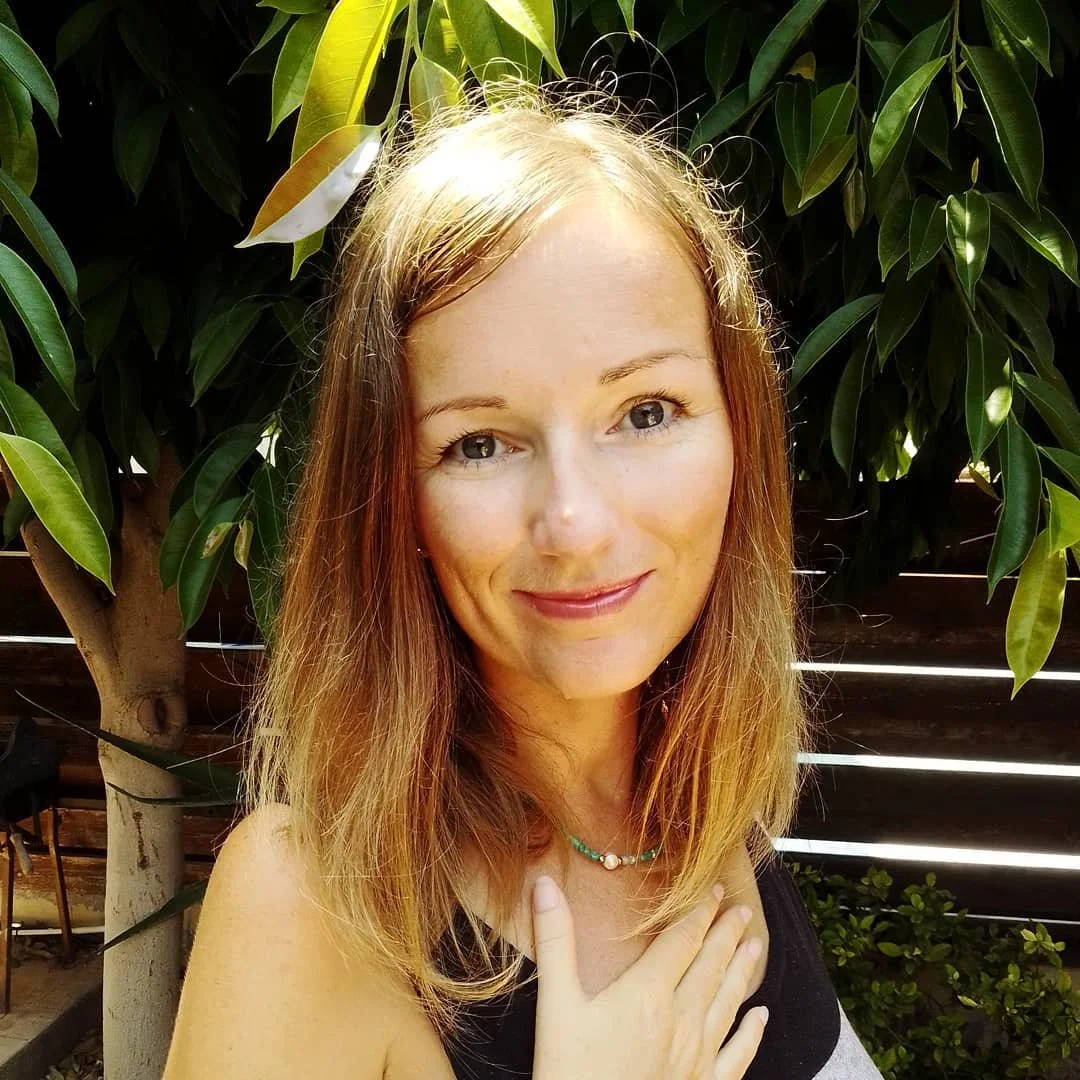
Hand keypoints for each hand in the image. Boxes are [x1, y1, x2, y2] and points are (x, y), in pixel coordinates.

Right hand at [531, 875, 767, 1079]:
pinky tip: (761, 1017)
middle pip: (711, 966)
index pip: (682, 941)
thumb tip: (546, 885)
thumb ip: (556, 941)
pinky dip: (751, 1033)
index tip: (717, 892)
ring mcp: (697, 1056)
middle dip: (727, 935)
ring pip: (727, 1003)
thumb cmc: (570, 1072)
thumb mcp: (555, 1005)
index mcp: (648, 993)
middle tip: (744, 910)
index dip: (700, 913)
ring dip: (742, 971)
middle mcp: (680, 1019)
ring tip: (755, 946)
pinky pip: (737, 1056)